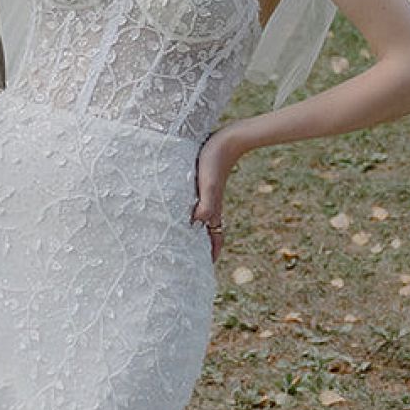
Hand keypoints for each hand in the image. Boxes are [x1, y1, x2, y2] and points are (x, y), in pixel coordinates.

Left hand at [191, 127, 240, 260]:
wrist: (228, 139)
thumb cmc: (215, 161)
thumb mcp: (209, 183)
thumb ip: (206, 203)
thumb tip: (197, 224)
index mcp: (213, 209)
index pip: (214, 238)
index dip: (211, 254)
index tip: (203, 269)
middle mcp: (211, 205)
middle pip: (208, 232)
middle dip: (200, 247)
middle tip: (188, 260)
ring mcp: (207, 195)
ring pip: (202, 220)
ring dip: (194, 232)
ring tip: (181, 241)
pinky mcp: (204, 184)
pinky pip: (198, 205)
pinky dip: (191, 214)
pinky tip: (182, 210)